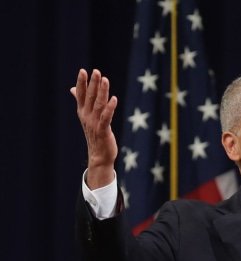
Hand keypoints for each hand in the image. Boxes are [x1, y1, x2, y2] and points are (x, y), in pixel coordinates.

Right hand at [70, 69, 118, 188]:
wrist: (98, 156)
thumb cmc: (95, 134)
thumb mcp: (86, 117)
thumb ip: (81, 102)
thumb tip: (72, 89)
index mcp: (82, 112)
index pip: (80, 94)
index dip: (81, 83)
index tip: (83, 71)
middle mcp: (87, 116)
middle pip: (89, 97)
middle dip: (93, 84)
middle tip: (95, 71)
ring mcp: (94, 123)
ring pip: (98, 104)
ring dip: (102, 92)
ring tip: (105, 80)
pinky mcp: (103, 131)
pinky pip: (106, 117)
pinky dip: (110, 108)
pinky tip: (114, 99)